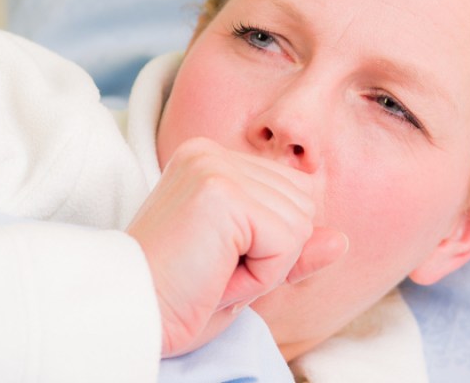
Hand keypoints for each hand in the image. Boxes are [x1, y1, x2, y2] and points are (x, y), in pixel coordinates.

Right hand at [126, 137, 347, 356]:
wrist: (127, 316)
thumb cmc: (178, 297)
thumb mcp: (246, 270)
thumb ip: (294, 248)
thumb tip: (341, 239)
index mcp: (213, 160)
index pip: (292, 193)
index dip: (270, 243)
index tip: (217, 258)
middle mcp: (213, 152)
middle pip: (303, 203)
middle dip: (272, 253)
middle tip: (215, 268)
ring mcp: (215, 166)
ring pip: (300, 223)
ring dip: (266, 265)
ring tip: (213, 270)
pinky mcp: (220, 191)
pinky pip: (287, 240)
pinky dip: (263, 274)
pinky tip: (217, 274)